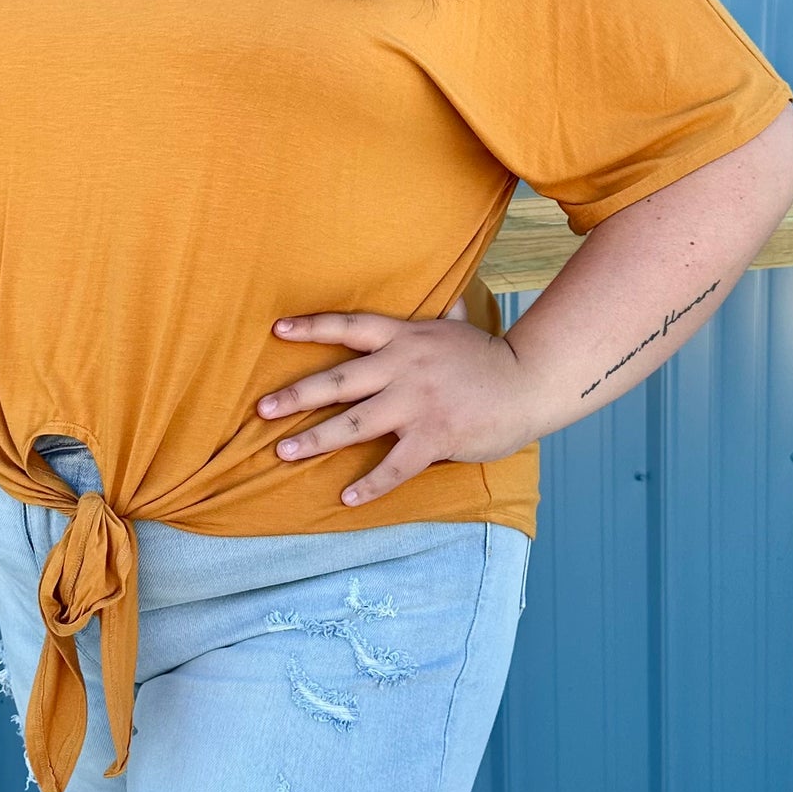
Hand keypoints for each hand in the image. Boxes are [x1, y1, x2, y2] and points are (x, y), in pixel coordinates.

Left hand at [255, 297, 538, 506]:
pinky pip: (395, 466)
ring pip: (356, 424)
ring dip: (316, 440)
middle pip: (339, 381)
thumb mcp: (459, 328)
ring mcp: (418, 403)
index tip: (278, 330)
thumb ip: (442, 315)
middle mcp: (404, 367)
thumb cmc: (490, 359)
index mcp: (405, 338)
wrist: (531, 383)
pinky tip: (346, 498)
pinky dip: (370, 484)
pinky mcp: (435, 436)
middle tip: (262, 409)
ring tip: (283, 452)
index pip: (350, 327)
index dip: (313, 328)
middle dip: (296, 395)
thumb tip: (443, 293)